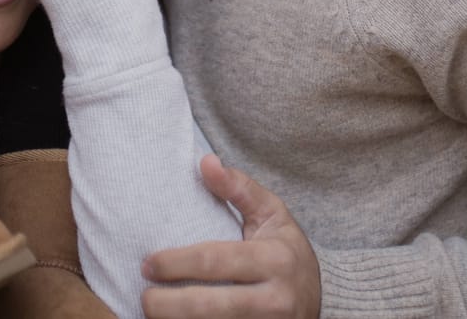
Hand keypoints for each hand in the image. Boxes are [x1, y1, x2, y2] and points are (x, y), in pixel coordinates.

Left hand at [141, 155, 321, 318]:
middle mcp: (274, 299)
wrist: (321, 299)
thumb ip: (239, 188)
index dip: (176, 263)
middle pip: (209, 306)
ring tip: (152, 314)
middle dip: (168, 305)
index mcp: (274, 259)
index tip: (148, 264)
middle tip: (144, 297)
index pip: (215, 261)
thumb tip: (206, 162)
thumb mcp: (272, 214)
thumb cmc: (286, 251)